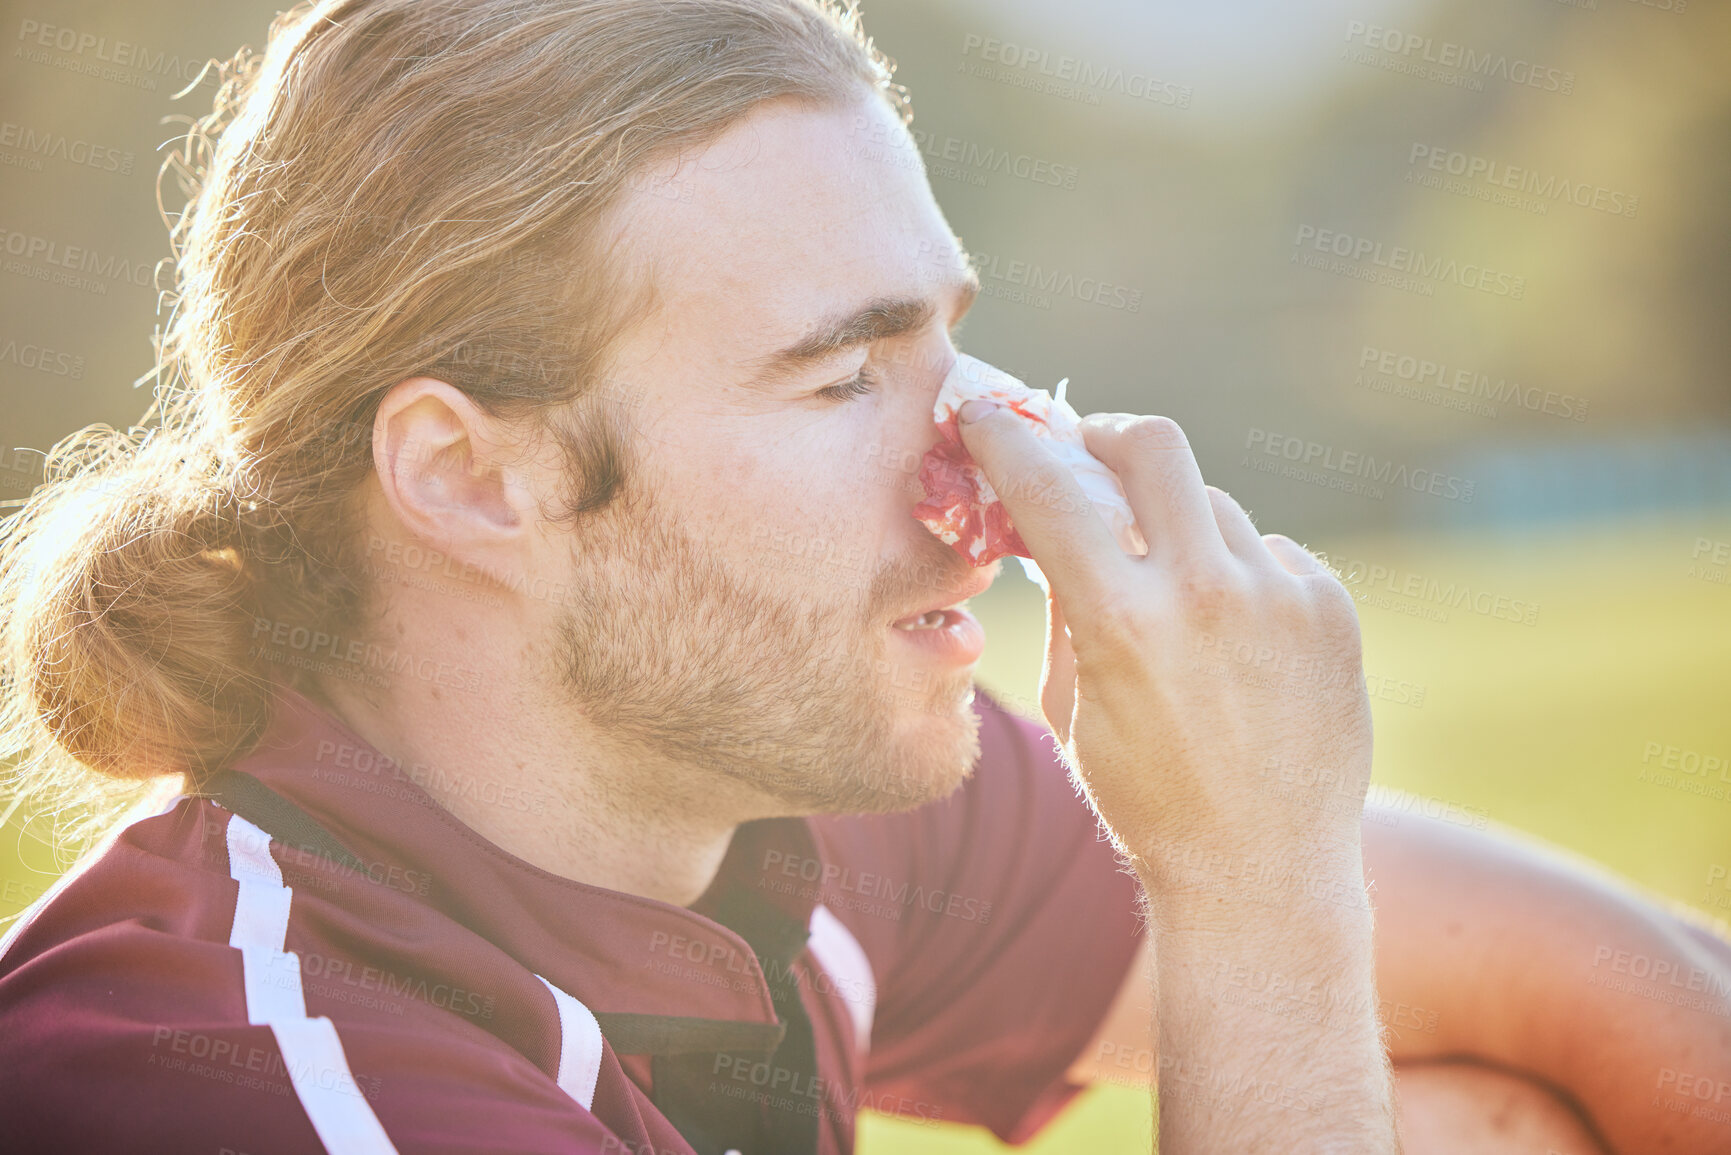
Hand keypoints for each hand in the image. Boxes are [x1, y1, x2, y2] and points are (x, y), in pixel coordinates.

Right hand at [958, 401, 1395, 1150]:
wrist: (1262, 872)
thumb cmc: (1143, 800)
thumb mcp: (1069, 709)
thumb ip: (1060, 607)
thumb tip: (1054, 523)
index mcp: (1122, 623)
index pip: (1049, 487)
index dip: (1008, 436)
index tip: (989, 415)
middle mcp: (1207, 594)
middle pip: (1153, 444)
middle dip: (1106, 437)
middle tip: (1091, 457)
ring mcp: (1280, 597)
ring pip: (1212, 506)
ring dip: (1176, 531)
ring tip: (1174, 601)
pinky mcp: (1331, 610)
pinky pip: (1269, 553)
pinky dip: (1239, 578)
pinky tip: (1234, 643)